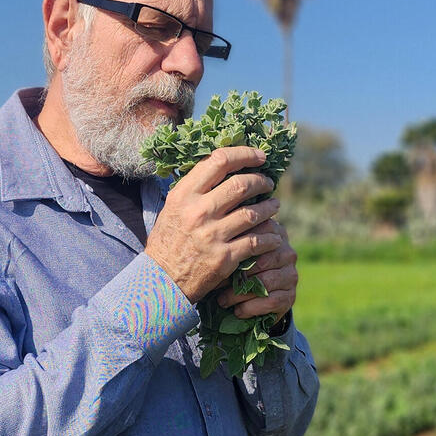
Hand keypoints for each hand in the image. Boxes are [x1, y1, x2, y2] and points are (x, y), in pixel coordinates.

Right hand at [145, 147, 283, 304]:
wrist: (161, 281)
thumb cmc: (168, 241)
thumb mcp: (172, 208)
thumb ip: (194, 189)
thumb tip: (222, 166)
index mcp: (184, 195)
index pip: (218, 161)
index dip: (244, 154)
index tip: (259, 156)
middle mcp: (198, 211)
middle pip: (241, 184)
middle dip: (261, 181)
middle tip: (268, 183)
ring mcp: (212, 235)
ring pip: (254, 213)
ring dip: (270, 207)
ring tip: (274, 206)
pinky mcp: (225, 257)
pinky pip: (257, 241)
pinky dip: (270, 236)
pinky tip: (273, 235)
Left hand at [214, 219, 296, 320]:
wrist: (254, 297)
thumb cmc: (237, 268)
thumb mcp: (232, 253)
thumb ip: (229, 242)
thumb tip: (211, 240)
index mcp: (274, 234)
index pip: (257, 237)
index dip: (236, 249)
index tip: (216, 261)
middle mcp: (287, 252)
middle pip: (262, 261)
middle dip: (237, 275)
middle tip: (216, 284)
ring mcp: (291, 275)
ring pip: (265, 282)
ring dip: (241, 294)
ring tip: (223, 300)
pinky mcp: (290, 296)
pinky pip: (272, 301)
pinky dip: (252, 307)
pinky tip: (237, 311)